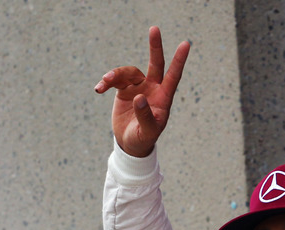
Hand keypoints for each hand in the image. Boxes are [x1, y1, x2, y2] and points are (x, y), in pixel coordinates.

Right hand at [94, 26, 190, 157]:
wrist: (129, 144)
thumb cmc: (143, 139)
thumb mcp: (147, 131)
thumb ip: (145, 115)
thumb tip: (140, 97)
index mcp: (163, 98)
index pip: (173, 76)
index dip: (179, 61)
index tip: (185, 44)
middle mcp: (152, 89)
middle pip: (155, 63)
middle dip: (155, 46)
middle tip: (154, 29)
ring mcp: (138, 88)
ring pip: (128, 73)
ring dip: (115, 75)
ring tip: (104, 82)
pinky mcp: (124, 91)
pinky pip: (115, 80)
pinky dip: (106, 82)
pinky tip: (99, 88)